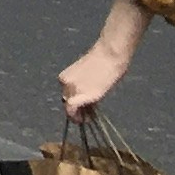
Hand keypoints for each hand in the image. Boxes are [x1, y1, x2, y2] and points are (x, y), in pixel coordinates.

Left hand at [65, 0, 149, 117]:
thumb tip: (86, 102)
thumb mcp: (88, 76)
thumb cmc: (103, 62)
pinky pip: (72, 108)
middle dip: (76, 109)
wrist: (109, 55)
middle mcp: (65, 83)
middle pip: (67, 100)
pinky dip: (76, 116)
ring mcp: (72, 88)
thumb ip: (83, 86)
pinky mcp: (82, 95)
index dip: (74, 104)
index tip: (82, 110)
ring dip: (77, 114)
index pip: (67, 95)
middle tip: (86, 116)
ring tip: (87, 119)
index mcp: (65, 77)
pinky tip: (85, 120)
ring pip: (70, 106)